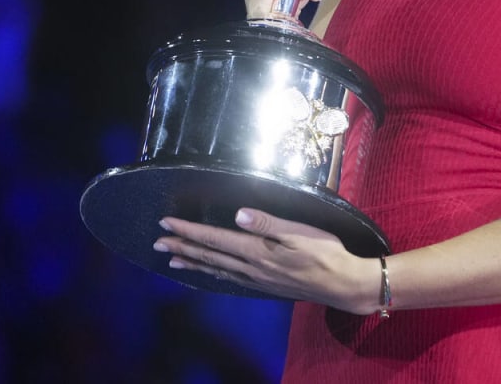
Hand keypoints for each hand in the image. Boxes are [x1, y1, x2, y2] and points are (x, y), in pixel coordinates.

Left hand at [154, 207, 376, 314]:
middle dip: (182, 246)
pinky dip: (212, 273)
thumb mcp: (299, 232)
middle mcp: (251, 268)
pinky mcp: (264, 285)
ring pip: (216, 269)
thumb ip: (267, 223)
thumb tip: (238, 215)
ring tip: (172, 258)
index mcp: (257, 252)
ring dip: (193, 261)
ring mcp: (257, 279)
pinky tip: (209, 272)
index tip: (166, 222)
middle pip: (209, 256)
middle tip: (157, 241)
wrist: (343, 285)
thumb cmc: (326, 253)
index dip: (189, 230)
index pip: (215, 239)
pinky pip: (229, 278)